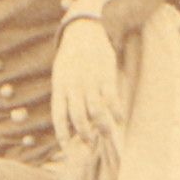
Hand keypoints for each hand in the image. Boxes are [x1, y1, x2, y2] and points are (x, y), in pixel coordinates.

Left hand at [51, 18, 124, 150]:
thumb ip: (63, 96)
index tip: (66, 148)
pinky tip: (120, 118)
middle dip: (85, 134)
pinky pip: (111, 98)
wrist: (83, 31)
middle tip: (90, 143)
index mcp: (60, 87)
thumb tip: (67, 122)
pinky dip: (116, 111)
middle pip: (78, 117)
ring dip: (102, 126)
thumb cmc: (71, 58)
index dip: (62, 135)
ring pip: (96, 111)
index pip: (59, 116)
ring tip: (107, 134)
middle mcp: (74, 86)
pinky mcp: (106, 74)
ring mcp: (90, 81)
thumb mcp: (60, 75)